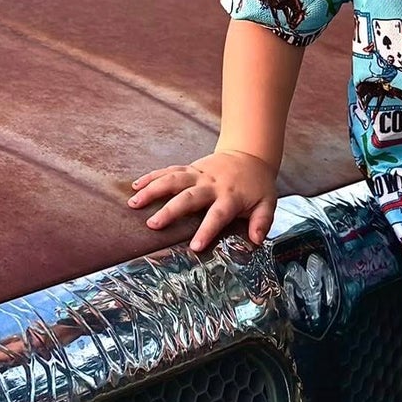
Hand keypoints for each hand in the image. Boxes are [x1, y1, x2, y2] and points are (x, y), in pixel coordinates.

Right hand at [129, 150, 277, 253]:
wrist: (250, 155)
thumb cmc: (257, 186)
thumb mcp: (267, 203)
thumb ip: (262, 221)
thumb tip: (256, 240)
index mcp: (230, 197)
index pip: (218, 215)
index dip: (207, 230)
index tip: (194, 247)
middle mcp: (212, 185)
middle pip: (189, 197)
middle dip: (171, 210)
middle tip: (153, 225)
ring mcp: (199, 174)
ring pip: (173, 179)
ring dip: (153, 189)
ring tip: (134, 203)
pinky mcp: (190, 168)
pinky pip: (169, 171)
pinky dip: (152, 177)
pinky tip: (135, 187)